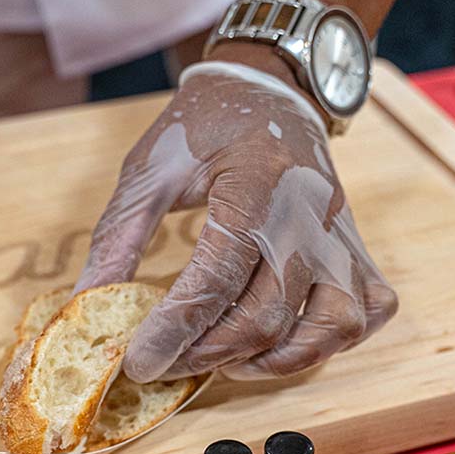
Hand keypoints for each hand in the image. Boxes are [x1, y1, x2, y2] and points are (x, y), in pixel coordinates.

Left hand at [76, 61, 396, 380]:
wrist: (271, 90)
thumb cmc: (208, 126)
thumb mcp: (151, 168)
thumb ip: (119, 235)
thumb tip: (88, 301)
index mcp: (253, 188)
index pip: (214, 283)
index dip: (172, 333)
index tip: (139, 363)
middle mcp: (307, 217)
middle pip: (265, 318)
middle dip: (208, 355)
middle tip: (168, 362)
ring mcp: (340, 236)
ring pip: (328, 328)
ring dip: (273, 361)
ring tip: (227, 361)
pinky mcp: (356, 248)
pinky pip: (366, 313)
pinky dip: (331, 343)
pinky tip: (286, 342)